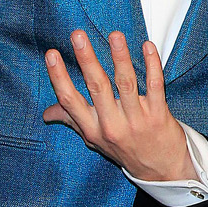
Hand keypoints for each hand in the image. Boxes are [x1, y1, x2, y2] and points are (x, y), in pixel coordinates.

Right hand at [43, 29, 193, 180]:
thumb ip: (73, 120)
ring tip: (115, 35)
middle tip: (78, 35)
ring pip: (126, 83)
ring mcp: (136, 119)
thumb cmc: (125, 150)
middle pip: (97, 87)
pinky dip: (152, 65)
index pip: (70, 100)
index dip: (59, 77)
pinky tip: (147, 47)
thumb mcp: (95, 140)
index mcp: (92, 129)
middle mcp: (112, 124)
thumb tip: (47, 112)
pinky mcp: (159, 115)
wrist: (161, 171)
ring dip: (120, 56)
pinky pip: (155, 85)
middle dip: (87, 59)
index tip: (52, 54)